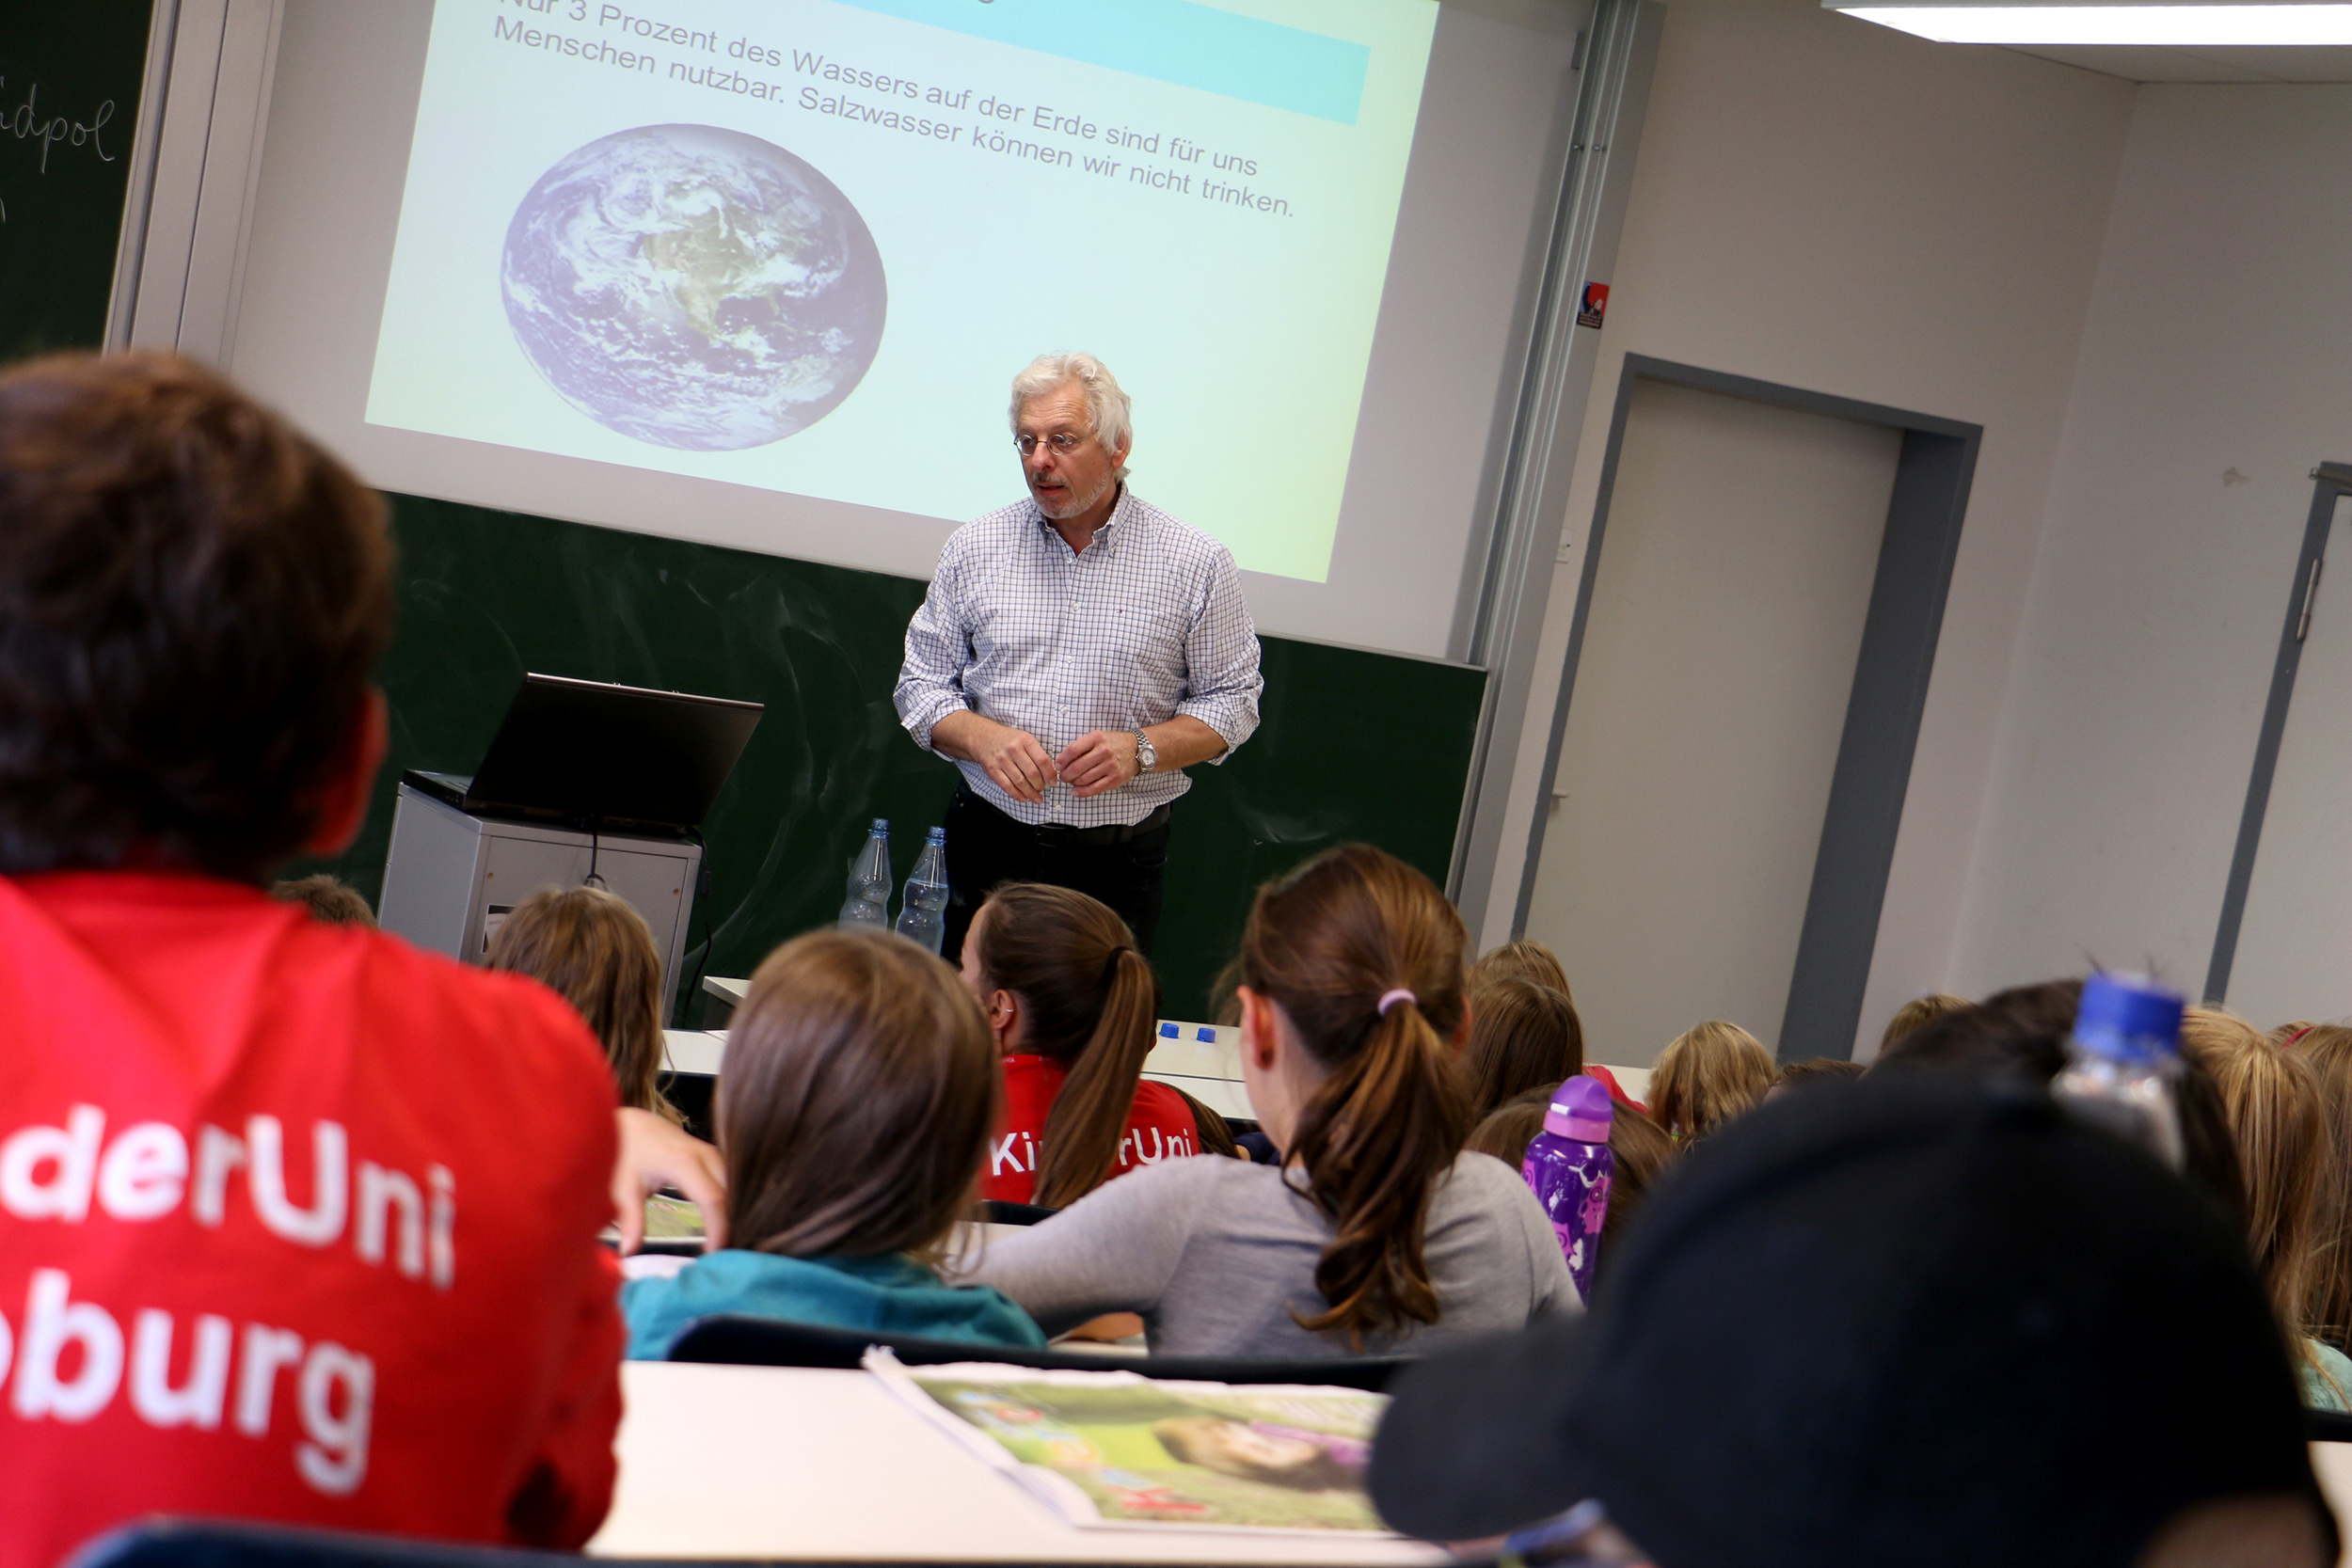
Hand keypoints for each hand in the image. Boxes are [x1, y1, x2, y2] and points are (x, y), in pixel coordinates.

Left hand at [611, 1108, 726, 1253]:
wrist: (628, 1121)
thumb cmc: (623, 1151)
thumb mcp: (622, 1186)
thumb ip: (630, 1218)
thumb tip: (629, 1252)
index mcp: (684, 1162)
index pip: (714, 1199)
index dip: (719, 1228)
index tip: (714, 1254)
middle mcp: (704, 1154)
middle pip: (731, 1192)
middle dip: (732, 1222)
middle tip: (725, 1254)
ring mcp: (710, 1151)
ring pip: (734, 1183)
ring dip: (732, 1210)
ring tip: (725, 1240)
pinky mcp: (710, 1153)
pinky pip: (729, 1178)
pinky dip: (729, 1199)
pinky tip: (724, 1219)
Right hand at [969, 717, 1059, 802]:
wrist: (983, 738)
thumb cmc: (1008, 740)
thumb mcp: (1025, 739)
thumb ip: (1037, 753)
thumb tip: (1050, 773)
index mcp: (1025, 740)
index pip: (1042, 760)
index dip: (1050, 774)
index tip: (1053, 782)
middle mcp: (1013, 749)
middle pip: (1032, 773)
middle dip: (1040, 785)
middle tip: (1043, 789)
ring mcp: (1002, 760)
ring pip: (1020, 782)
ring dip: (1031, 793)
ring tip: (1037, 798)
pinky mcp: (993, 770)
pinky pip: (1007, 786)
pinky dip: (1017, 795)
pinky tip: (1024, 798)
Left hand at [1056, 730, 1140, 797]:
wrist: (1135, 750)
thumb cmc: (1112, 744)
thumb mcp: (1097, 738)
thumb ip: (1081, 747)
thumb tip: (1062, 762)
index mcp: (1097, 738)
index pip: (1073, 750)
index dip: (1062, 760)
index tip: (1058, 765)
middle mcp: (1104, 751)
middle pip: (1077, 767)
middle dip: (1066, 774)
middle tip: (1063, 777)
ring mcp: (1111, 765)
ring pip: (1084, 779)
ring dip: (1073, 783)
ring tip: (1071, 782)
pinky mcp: (1115, 778)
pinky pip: (1094, 788)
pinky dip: (1082, 792)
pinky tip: (1075, 791)